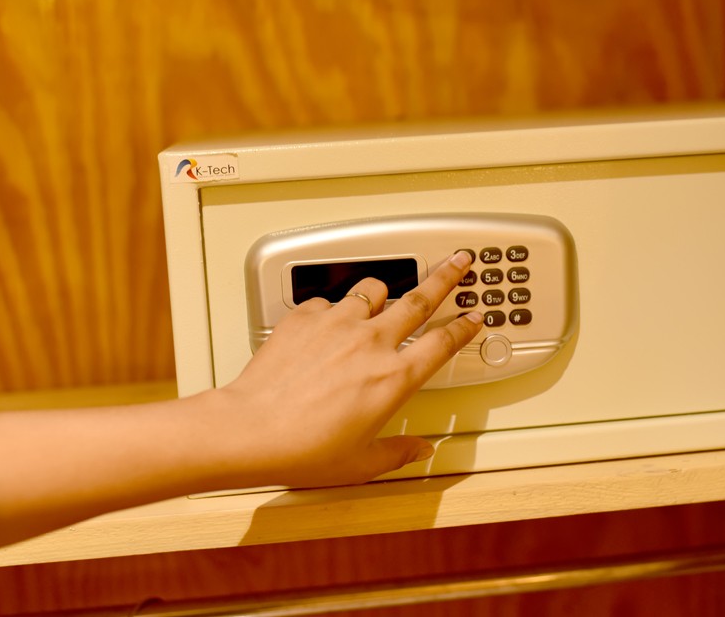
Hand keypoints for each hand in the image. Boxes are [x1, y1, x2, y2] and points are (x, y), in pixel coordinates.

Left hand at [211, 249, 481, 487]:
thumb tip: (419, 450)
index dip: (464, 328)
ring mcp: (338, 324)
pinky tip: (325, 325)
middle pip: (420, 299)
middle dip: (445, 277)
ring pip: (372, 289)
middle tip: (458, 261)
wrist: (251, 429)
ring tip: (380, 295)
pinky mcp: (306, 317)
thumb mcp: (361, 462)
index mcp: (394, 378)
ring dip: (381, 292)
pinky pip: (328, 302)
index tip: (473, 317)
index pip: (444, 343)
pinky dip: (332, 310)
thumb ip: (397, 452)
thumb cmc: (303, 448)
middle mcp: (372, 343)